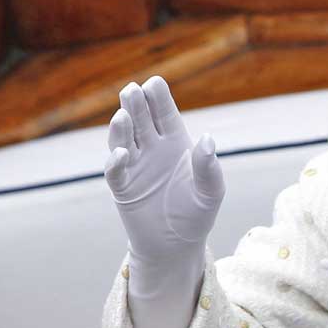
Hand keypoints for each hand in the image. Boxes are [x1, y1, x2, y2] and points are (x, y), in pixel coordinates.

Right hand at [105, 76, 224, 260]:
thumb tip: (206, 139)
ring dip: (121, 128)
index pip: (165, 114)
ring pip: (124, 140)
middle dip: (136, 105)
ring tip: (123, 115)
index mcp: (176, 142)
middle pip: (141, 120)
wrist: (177, 244)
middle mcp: (152, 149)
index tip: (155, 82)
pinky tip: (122, 154)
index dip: (159, 99)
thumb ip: (209, 167)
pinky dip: (116, 162)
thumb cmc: (197, 213)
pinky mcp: (123, 188)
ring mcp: (135, 166)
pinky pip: (116, 171)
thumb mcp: (211, 191)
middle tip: (132, 89)